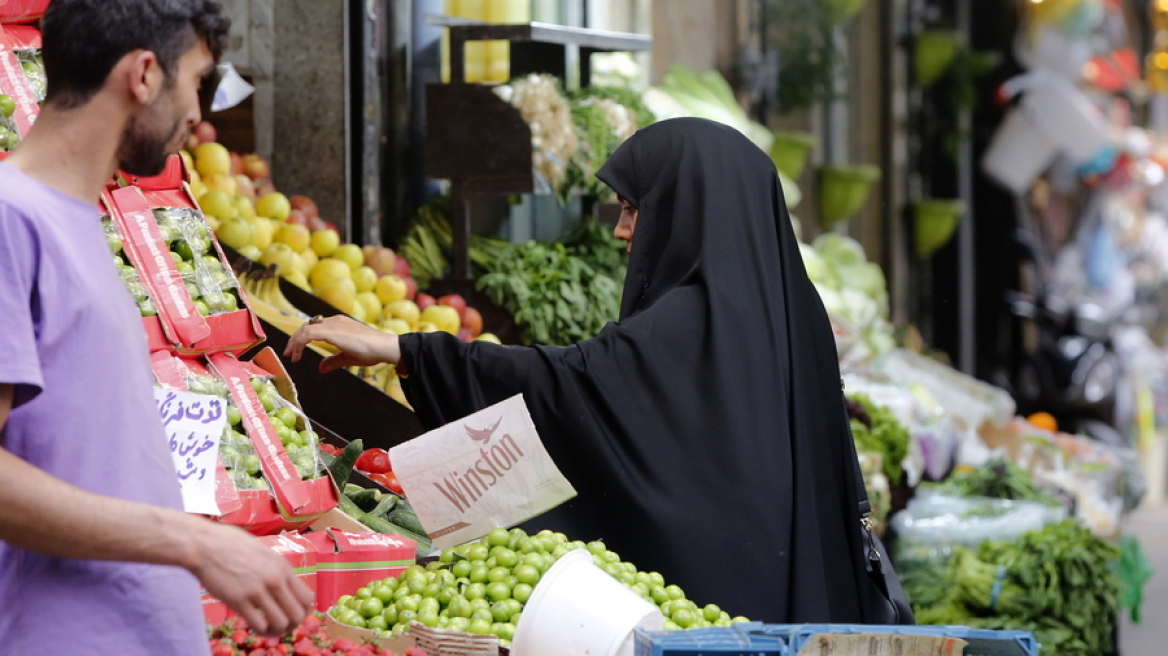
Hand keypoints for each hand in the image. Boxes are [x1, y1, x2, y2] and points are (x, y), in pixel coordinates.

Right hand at [187, 520, 313, 634]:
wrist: (205, 545)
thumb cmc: (231, 545)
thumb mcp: (263, 553)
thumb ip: (275, 569)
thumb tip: (284, 586)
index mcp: (283, 567)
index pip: (307, 598)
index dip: (302, 611)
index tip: (291, 614)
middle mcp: (275, 579)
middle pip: (298, 614)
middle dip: (292, 625)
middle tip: (281, 625)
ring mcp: (257, 591)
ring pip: (281, 623)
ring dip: (276, 630)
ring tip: (267, 627)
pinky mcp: (238, 601)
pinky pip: (259, 625)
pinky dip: (259, 630)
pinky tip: (253, 625)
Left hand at [284, 315, 399, 372]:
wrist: (383, 347)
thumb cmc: (371, 351)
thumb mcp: (348, 357)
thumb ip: (333, 361)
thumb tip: (321, 368)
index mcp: (340, 324)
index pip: (316, 326)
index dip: (303, 338)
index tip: (296, 352)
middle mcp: (335, 320)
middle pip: (308, 325)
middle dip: (295, 339)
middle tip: (289, 353)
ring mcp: (333, 324)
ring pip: (305, 328)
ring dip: (295, 342)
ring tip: (291, 355)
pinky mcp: (331, 330)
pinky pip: (308, 333)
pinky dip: (299, 343)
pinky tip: (297, 355)